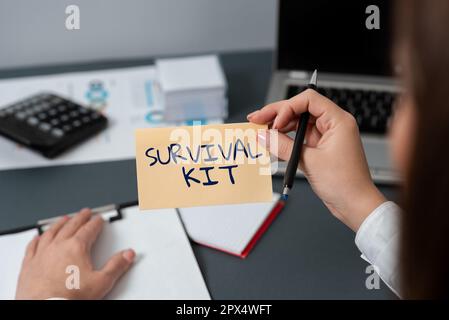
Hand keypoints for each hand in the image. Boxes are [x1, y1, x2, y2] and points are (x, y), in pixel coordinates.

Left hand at [16, 208, 134, 299]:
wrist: (44, 308)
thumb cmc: (69, 297)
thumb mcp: (101, 282)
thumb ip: (116, 266)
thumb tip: (127, 255)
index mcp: (77, 247)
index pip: (89, 229)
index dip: (96, 223)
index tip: (99, 219)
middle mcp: (58, 246)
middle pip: (71, 226)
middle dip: (80, 218)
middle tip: (85, 212)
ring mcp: (42, 254)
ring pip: (51, 232)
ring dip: (59, 224)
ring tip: (64, 219)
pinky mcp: (28, 264)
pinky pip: (32, 246)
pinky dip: (36, 239)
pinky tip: (37, 237)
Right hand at [248, 89, 385, 230]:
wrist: (355, 205)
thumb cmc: (345, 183)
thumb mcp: (310, 161)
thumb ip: (283, 146)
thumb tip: (264, 135)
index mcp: (338, 121)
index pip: (308, 100)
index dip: (287, 108)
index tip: (274, 122)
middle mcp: (333, 124)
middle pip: (300, 109)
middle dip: (277, 114)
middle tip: (257, 120)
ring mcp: (326, 136)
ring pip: (298, 123)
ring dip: (279, 126)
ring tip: (261, 132)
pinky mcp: (320, 147)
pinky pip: (299, 137)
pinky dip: (285, 139)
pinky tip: (272, 142)